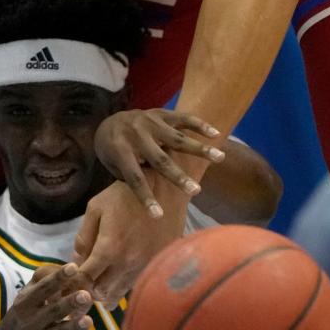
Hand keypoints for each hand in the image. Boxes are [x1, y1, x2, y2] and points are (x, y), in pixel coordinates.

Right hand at [0, 263, 95, 329]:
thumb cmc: (27, 310)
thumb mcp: (28, 294)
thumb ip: (44, 279)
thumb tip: (67, 263)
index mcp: (26, 302)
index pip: (43, 288)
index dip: (58, 278)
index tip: (74, 267)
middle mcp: (32, 321)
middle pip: (53, 311)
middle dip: (69, 303)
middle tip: (86, 295)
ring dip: (74, 327)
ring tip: (89, 320)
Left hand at [73, 179, 186, 301]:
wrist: (163, 189)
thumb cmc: (124, 195)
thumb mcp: (96, 209)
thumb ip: (84, 237)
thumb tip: (76, 261)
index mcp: (109, 248)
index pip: (84, 278)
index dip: (73, 282)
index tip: (69, 280)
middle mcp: (126, 263)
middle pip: (100, 292)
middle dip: (88, 290)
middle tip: (83, 282)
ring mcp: (143, 266)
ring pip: (119, 293)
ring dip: (106, 291)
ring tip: (98, 284)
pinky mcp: (156, 264)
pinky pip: (134, 284)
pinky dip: (122, 284)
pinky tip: (117, 277)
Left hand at [94, 108, 223, 216]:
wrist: (109, 121)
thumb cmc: (113, 153)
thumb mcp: (113, 166)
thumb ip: (132, 176)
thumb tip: (155, 193)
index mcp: (120, 150)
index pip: (135, 178)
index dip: (146, 197)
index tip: (159, 216)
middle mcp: (136, 135)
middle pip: (160, 159)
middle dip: (178, 176)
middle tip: (195, 192)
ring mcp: (150, 122)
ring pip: (177, 138)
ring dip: (199, 149)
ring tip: (220, 158)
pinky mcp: (161, 113)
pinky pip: (183, 118)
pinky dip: (200, 126)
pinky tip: (216, 135)